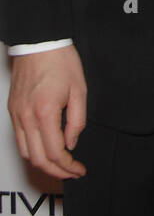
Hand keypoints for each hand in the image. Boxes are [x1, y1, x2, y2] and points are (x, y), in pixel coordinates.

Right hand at [8, 46, 87, 179]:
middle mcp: (26, 117)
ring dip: (43, 164)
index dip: (69, 166)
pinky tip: (46, 150)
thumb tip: (71, 143)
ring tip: (60, 165)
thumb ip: (77, 121)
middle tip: (72, 172)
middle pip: (38, 159)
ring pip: (26, 153)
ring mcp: (16, 115)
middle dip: (57, 171)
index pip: (56, 153)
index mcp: (45, 112)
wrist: (39, 43)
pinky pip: (19, 140)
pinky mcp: (13, 111)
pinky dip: (32, 151)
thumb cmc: (61, 62)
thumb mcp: (79, 90)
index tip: (80, 169)